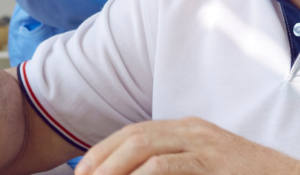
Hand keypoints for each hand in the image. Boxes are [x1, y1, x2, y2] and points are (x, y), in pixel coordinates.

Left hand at [74, 117, 299, 174]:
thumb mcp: (210, 170)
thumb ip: (179, 170)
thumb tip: (143, 174)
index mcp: (191, 130)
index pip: (134, 133)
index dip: (103, 152)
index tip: (84, 173)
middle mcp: (195, 131)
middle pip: (133, 137)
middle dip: (100, 162)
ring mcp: (207, 145)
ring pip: (144, 148)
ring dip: (113, 170)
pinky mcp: (215, 162)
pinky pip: (166, 168)